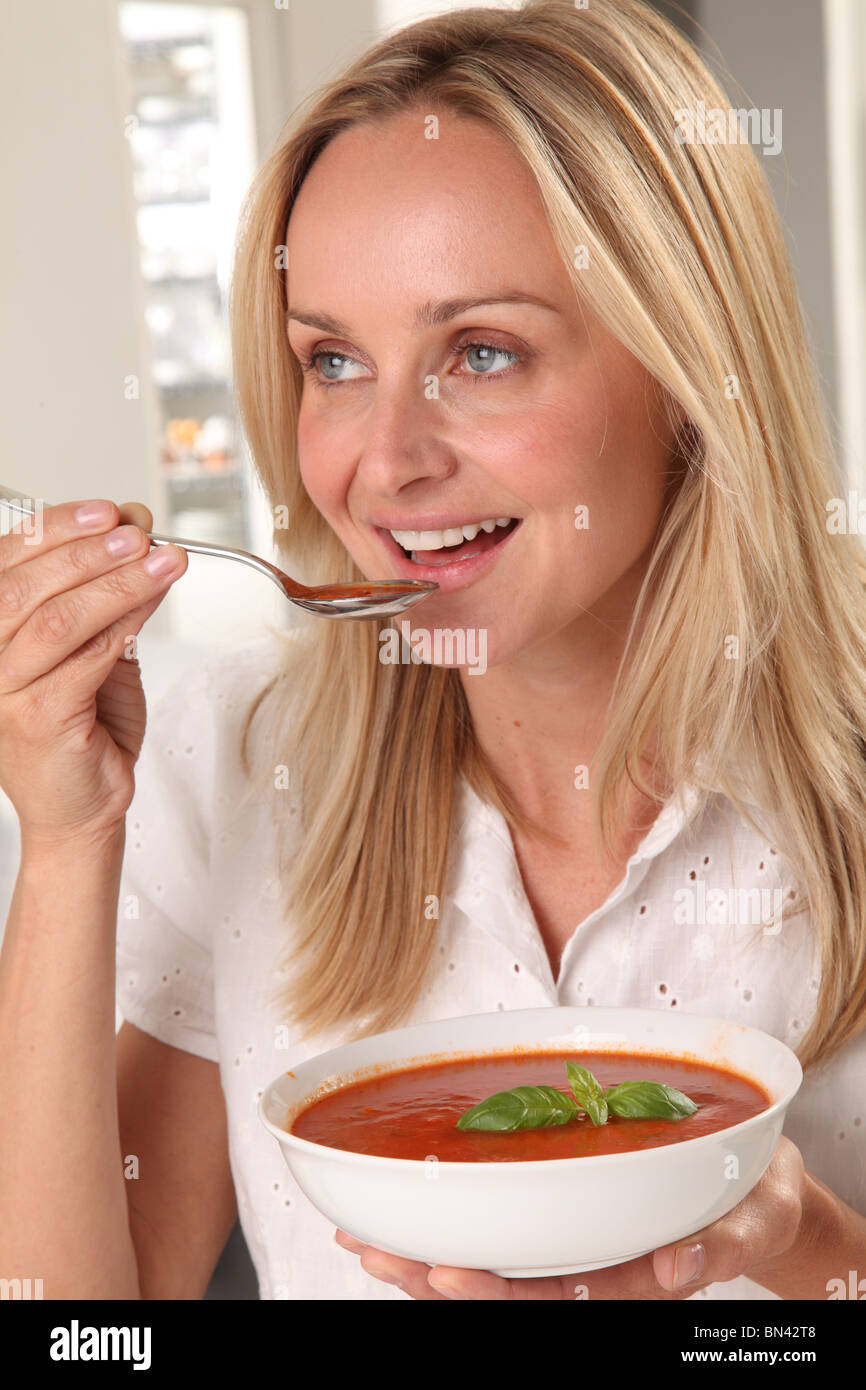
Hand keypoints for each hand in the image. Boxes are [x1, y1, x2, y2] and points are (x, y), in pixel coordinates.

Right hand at [0, 497, 186, 848]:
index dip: (58, 529)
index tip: (108, 511)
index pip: (9, 563)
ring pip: (59, 618)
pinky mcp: (38, 718)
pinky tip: (153, 601)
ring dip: (118, 581)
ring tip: (162, 559)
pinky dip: (125, 621)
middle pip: (29, 584)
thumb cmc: (84, 729)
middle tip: (139, 532)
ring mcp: (3, 691)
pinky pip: (86, 657)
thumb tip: (135, 526)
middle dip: (90, 550)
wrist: (82, 807)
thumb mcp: (95, 647)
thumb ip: (109, 592)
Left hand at [334, 1135, 807, 1298]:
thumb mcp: (754, 1216)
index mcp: (633, 1274)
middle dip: (437, 1276)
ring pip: (492, 1263)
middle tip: (376, 1255)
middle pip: (506, 1286)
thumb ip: (725, 1242)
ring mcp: (573, 1246)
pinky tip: (395, 1213)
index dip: (497, 1289)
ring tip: (362, 1242)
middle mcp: (593, 1267)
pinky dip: (446, 1222)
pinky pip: (500, 1228)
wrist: (757, 1184)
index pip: (556, 1293)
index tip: (444, 1273)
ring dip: (424, 1256)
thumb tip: (678, 1268)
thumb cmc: (754, 1198)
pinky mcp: (564, 1216)